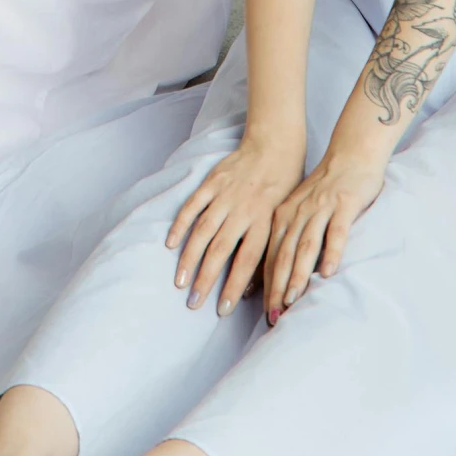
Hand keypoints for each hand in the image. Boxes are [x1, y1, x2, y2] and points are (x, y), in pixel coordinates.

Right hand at [165, 133, 304, 315]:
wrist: (274, 146)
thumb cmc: (283, 189)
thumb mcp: (284, 220)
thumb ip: (269, 251)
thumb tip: (252, 288)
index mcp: (265, 221)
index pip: (248, 260)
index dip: (235, 285)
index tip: (223, 309)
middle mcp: (244, 210)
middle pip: (222, 250)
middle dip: (207, 279)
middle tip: (194, 304)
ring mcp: (225, 195)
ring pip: (204, 231)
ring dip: (190, 258)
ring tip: (180, 282)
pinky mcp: (212, 182)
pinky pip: (192, 205)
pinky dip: (180, 225)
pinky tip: (170, 244)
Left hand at [263, 140, 386, 322]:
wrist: (350, 154)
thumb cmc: (325, 188)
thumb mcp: (299, 208)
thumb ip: (289, 235)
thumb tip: (278, 272)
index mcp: (282, 215)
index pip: (269, 255)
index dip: (264, 285)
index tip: (260, 311)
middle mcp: (297, 213)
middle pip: (283, 255)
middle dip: (276, 288)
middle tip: (272, 316)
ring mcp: (320, 209)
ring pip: (306, 246)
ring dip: (298, 274)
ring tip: (293, 298)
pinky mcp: (344, 205)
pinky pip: (336, 233)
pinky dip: (331, 252)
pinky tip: (328, 271)